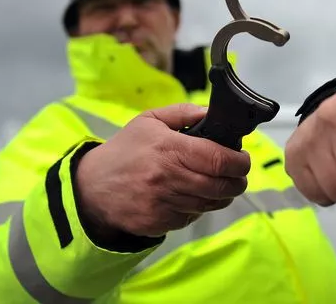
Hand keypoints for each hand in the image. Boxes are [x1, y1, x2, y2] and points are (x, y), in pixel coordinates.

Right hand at [76, 103, 250, 236]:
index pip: (219, 159)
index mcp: (169, 148)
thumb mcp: (150, 121)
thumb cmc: (125, 150)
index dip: (240, 161)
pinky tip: (193, 196)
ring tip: (221, 185)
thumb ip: (183, 112)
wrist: (92, 186)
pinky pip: (192, 216)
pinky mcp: (159, 222)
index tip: (243, 159)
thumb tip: (212, 112)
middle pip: (221, 186)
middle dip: (238, 181)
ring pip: (210, 204)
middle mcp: (168, 177)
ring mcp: (163, 203)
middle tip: (239, 175)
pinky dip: (200, 208)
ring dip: (223, 196)